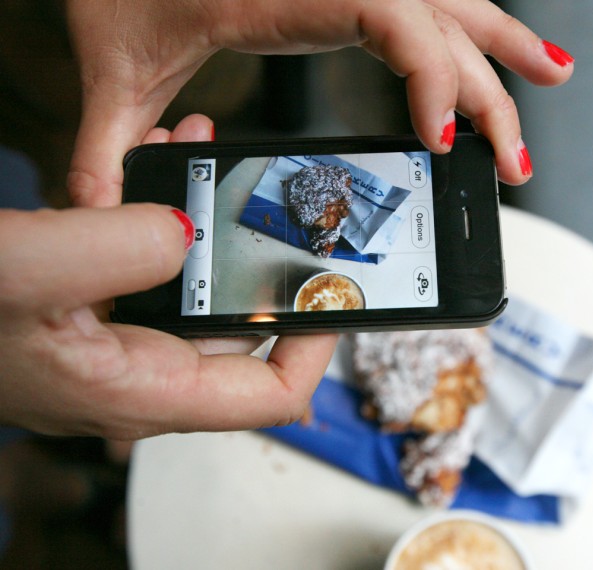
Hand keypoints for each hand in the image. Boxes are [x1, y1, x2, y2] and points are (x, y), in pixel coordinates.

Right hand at [0, 115, 337, 438]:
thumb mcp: (25, 271)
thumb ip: (116, 249)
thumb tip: (182, 231)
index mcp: (140, 391)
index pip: (267, 396)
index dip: (313, 347)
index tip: (332, 293)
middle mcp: (140, 377)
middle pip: (243, 337)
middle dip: (262, 266)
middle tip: (280, 211)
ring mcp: (120, 347)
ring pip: (198, 294)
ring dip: (211, 230)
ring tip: (209, 160)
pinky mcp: (98, 316)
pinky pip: (157, 271)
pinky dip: (167, 222)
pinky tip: (163, 169)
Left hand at [65, 0, 573, 206]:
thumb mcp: (113, 68)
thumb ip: (106, 149)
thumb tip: (103, 216)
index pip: (390, 16)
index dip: (431, 74)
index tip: (444, 139)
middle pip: (440, 17)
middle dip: (489, 91)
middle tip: (513, 163)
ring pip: (447, 1)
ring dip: (501, 45)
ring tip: (552, 80)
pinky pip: (424, 3)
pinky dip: (470, 29)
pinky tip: (497, 52)